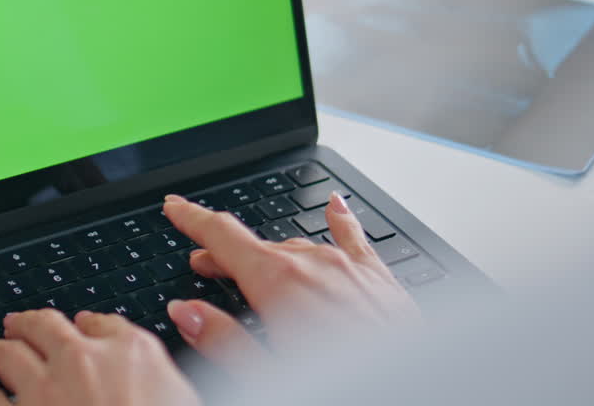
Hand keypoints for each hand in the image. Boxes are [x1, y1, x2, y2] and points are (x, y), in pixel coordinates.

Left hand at [0, 308, 200, 405]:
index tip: (77, 327)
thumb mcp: (184, 395)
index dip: (86, 326)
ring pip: (6, 355)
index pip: (103, 325)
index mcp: (130, 352)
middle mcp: (82, 361)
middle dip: (28, 325)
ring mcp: (43, 390)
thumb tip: (138, 360)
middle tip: (15, 325)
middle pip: (47, 329)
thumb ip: (156, 372)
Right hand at [162, 191, 418, 373]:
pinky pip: (353, 237)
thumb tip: (185, 311)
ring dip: (270, 253)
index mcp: (279, 283)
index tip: (175, 205)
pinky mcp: (379, 278)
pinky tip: (334, 206)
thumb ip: (223, 339)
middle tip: (202, 263)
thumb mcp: (266, 373)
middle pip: (257, 245)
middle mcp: (315, 264)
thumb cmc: (344, 385)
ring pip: (298, 246)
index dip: (193, 218)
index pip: (223, 236)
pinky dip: (337, 221)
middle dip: (226, 251)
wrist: (417, 390)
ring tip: (253, 265)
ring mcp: (349, 268)